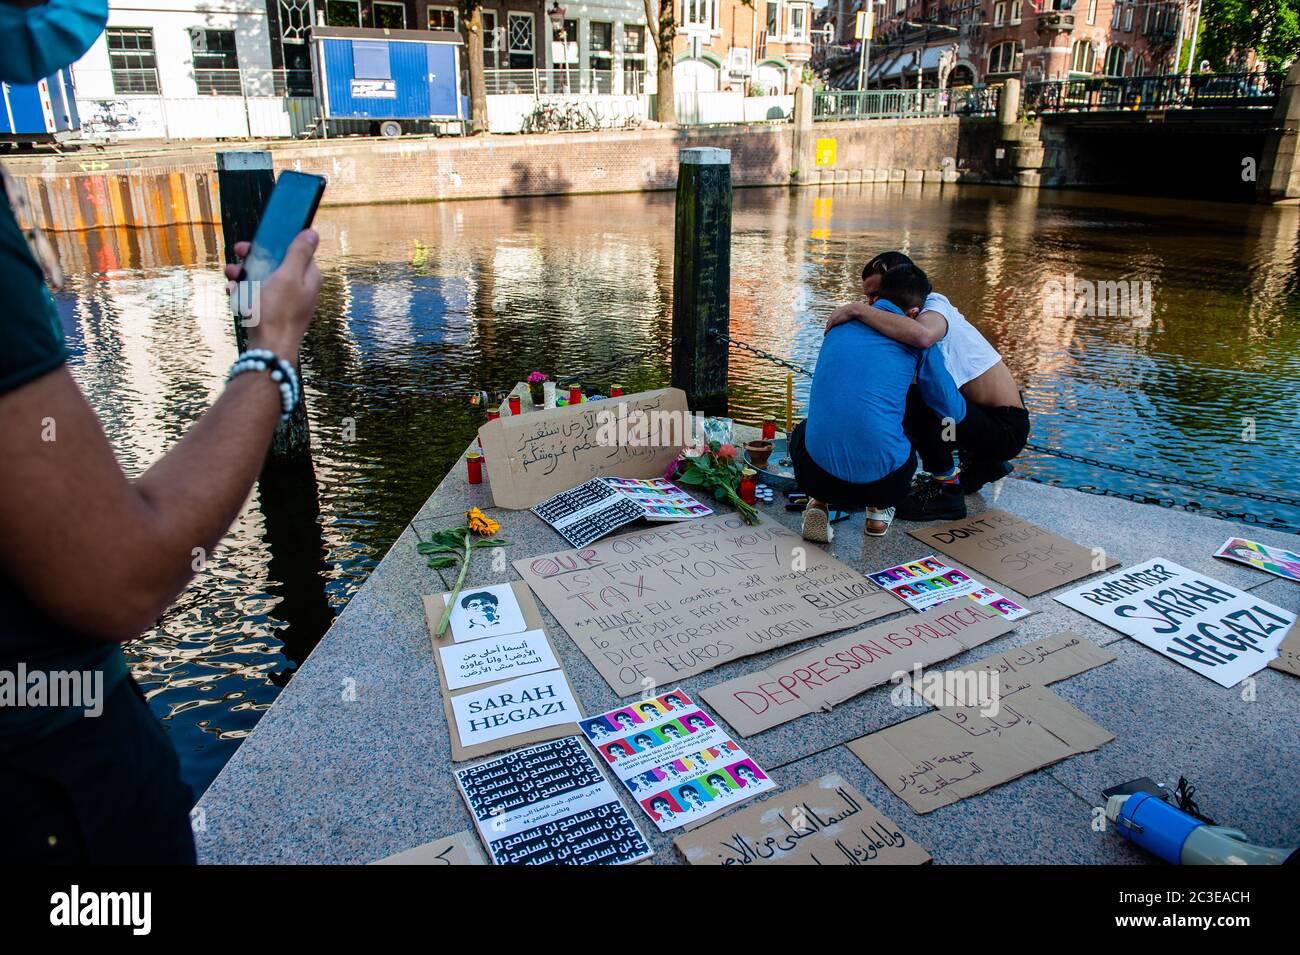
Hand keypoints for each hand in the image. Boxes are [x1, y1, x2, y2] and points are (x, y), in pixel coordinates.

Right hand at [225, 230, 321, 364]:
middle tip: (238, 253)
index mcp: (308, 278)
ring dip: (244, 274)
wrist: (268, 349)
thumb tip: (312, 232)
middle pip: (276, 264)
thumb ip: (299, 253)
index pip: (295, 251)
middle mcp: (300, 289)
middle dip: (254, 258)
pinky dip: (244, 292)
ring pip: (263, 279)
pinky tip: (232, 292)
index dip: (276, 243)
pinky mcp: (272, 313)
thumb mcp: (288, 276)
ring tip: (230, 275)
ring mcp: (286, 302)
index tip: (257, 240)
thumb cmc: (278, 312)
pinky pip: (257, 296)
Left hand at [824, 303, 862, 333]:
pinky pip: (828, 327)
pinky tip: (825, 334)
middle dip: (827, 326)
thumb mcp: (851, 312)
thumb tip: (856, 315)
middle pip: (828, 321)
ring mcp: (833, 317)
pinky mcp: (834, 321)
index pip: (831, 317)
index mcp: (836, 311)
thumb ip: (851, 314)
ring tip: (826, 334)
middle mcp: (833, 314)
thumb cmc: (854, 310)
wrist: (852, 309)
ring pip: (827, 324)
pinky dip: (826, 331)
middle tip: (827, 331)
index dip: (831, 322)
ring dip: (826, 329)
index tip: (831, 326)